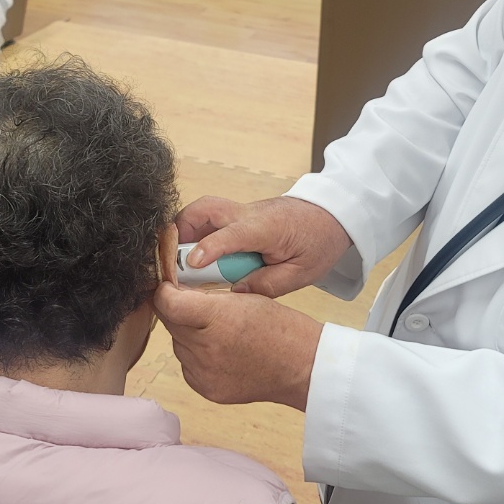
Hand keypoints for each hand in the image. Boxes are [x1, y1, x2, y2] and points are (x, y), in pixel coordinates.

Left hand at [154, 282, 322, 408]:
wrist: (301, 367)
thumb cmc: (280, 327)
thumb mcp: (245, 297)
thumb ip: (206, 296)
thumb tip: (175, 292)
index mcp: (217, 319)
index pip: (167, 303)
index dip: (164, 291)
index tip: (169, 285)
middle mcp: (206, 349)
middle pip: (170, 323)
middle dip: (178, 310)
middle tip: (196, 305)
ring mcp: (204, 373)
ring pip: (178, 344)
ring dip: (187, 333)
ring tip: (215, 330)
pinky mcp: (206, 389)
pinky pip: (187, 365)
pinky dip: (196, 355)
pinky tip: (218, 349)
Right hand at [177, 195, 352, 298]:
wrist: (330, 216)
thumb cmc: (318, 242)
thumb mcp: (301, 273)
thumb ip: (267, 284)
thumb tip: (233, 294)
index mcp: (267, 228)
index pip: (233, 234)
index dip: (210, 248)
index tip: (191, 265)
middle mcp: (248, 214)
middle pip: (204, 209)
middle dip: (180, 231)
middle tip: (172, 260)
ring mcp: (240, 211)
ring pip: (201, 210)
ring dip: (184, 232)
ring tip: (182, 262)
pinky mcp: (236, 215)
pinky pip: (207, 220)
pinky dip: (195, 235)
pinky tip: (198, 258)